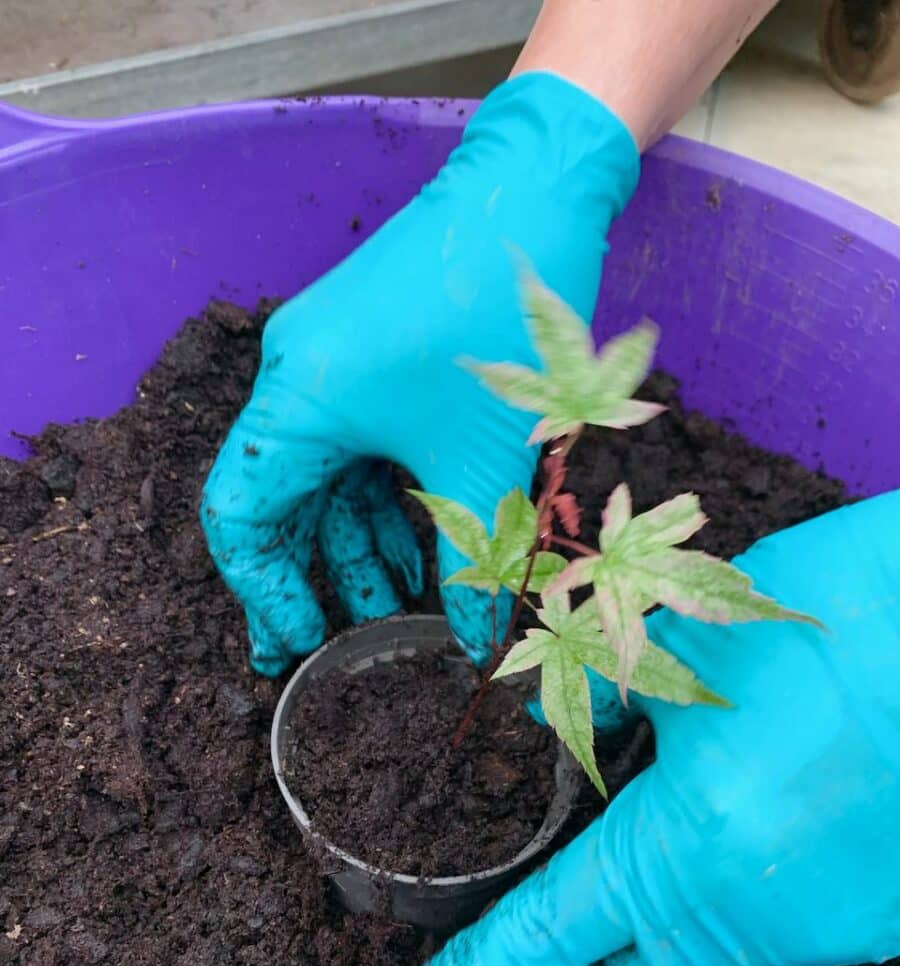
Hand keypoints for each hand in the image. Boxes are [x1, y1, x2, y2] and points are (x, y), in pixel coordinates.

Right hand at [201, 73, 638, 673]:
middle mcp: (296, 380)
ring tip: (399, 605)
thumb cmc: (500, 322)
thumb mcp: (485, 459)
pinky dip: (382, 500)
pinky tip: (420, 546)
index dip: (263, 591)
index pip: (239, 516)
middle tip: (333, 646)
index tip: (300, 643)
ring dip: (358, 544)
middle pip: (279, 501)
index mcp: (299, 401)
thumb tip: (477, 647)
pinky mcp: (366, 355)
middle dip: (311, 578)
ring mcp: (330, 364)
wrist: (532, 196)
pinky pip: (356, 446)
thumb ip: (474, 562)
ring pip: (326, 479)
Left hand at [382, 492, 899, 965]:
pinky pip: (754, 934)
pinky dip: (695, 934)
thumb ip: (617, 691)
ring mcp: (819, 923)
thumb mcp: (695, 643)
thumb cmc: (857, 620)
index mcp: (688, 850)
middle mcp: (750, 913)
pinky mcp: (871, 909)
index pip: (543, 941)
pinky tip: (676, 905)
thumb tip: (573, 721)